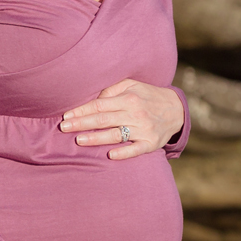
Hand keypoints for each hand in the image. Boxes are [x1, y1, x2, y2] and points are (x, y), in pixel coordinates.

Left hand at [60, 79, 183, 158]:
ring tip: (79, 140)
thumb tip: (94, 99)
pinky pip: (136, 149)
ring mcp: (144, 129)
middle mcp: (136, 113)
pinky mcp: (151, 143)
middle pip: (104, 119)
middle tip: (64, 128)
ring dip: (96, 138)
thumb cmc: (147, 96)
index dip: (82, 110)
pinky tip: (110, 155)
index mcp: (129, 98)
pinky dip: (124, 153)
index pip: (100, 105)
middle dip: (82, 124)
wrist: (176, 110)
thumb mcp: (132, 85)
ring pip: (116, 135)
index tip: (66, 116)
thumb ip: (112, 90)